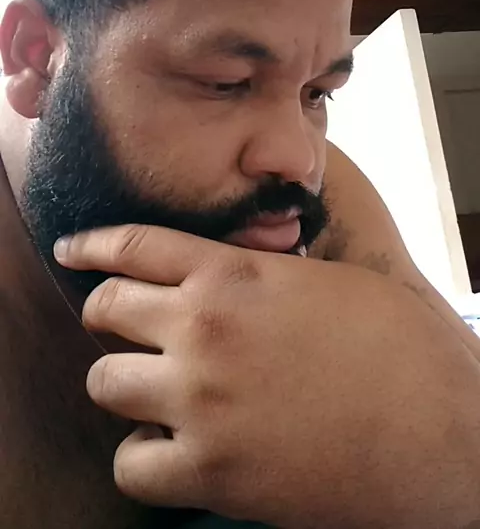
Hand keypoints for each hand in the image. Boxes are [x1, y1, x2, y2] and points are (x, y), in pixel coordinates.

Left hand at [55, 225, 479, 528]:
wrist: (442, 433)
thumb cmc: (402, 348)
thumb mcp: (337, 276)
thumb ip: (273, 263)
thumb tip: (239, 256)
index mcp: (235, 274)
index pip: (133, 245)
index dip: (93, 245)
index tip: (72, 250)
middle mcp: (203, 331)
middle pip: (105, 309)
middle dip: (109, 313)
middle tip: (125, 327)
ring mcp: (199, 402)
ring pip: (105, 382)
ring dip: (125, 384)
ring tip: (155, 390)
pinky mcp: (210, 472)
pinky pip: (130, 466)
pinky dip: (144, 459)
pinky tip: (172, 450)